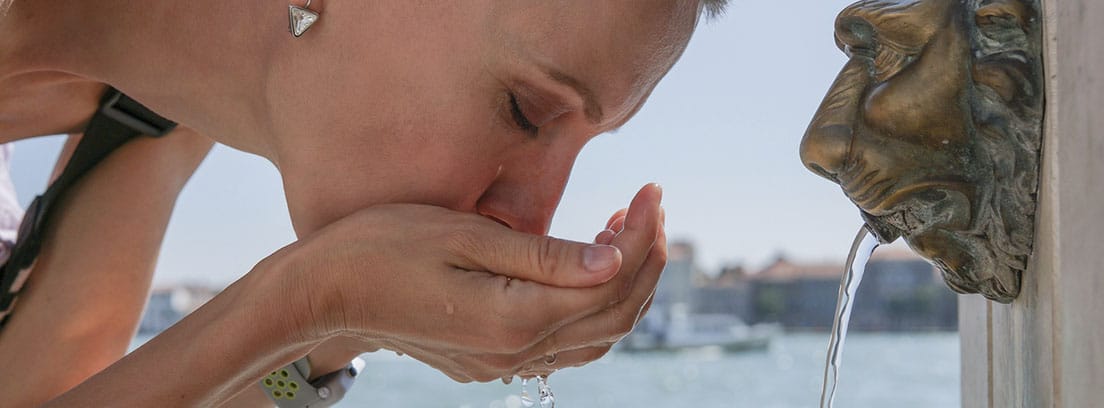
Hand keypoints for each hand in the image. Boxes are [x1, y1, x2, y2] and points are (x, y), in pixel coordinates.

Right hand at [273, 184, 664, 381]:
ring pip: (595, 336)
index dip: (641, 238)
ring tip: (626, 228)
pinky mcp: (492, 360)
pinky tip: (587, 264)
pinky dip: (591, 305)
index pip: (609, 283)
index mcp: (514, 321)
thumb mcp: (466, 236)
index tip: (651, 193)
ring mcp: (504, 365)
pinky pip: (566, 343)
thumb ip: (544, 255)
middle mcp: (516, 354)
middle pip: (614, 315)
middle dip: (645, 259)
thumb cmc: (385, 247)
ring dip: (624, 285)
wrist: (325, 291)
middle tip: (651, 205)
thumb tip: (614, 258)